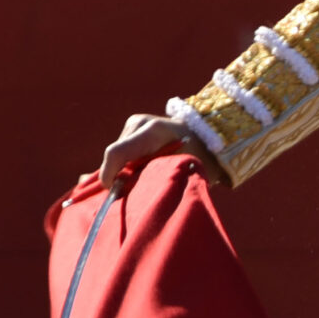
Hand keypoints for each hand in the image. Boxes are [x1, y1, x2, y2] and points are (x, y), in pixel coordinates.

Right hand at [97, 113, 227, 186]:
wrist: (210, 139)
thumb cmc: (200, 161)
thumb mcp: (180, 175)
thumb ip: (151, 182)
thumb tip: (119, 195)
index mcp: (154, 132)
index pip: (116, 153)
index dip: (108, 176)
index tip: (113, 194)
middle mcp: (141, 123)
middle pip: (115, 157)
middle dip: (119, 177)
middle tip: (136, 191)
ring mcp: (136, 122)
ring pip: (117, 156)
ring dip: (125, 171)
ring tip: (147, 176)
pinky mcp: (133, 126)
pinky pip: (123, 151)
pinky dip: (128, 164)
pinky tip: (144, 169)